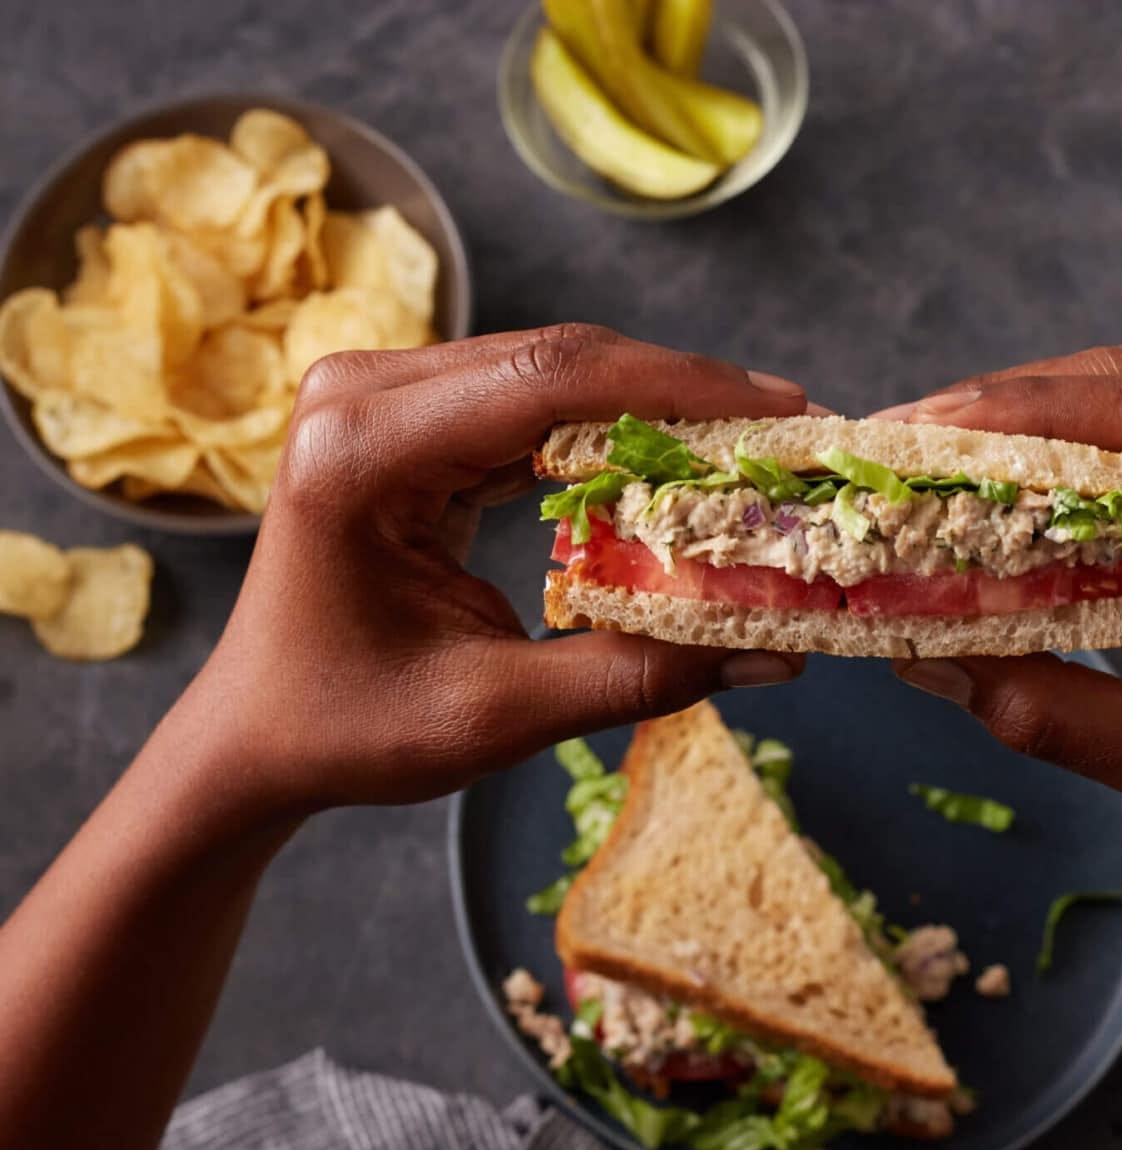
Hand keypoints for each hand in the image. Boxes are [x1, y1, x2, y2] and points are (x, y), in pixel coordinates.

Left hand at [190, 324, 810, 813]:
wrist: (255, 738)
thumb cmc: (348, 731)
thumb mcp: (495, 714)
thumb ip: (636, 674)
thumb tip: (775, 649)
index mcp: (360, 453)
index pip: (549, 382)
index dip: (679, 387)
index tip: (781, 410)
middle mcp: (360, 397)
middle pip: (556, 359)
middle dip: (682, 391)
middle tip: (788, 428)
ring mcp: (374, 397)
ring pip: (548, 370)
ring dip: (651, 403)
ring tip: (750, 440)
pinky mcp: (398, 418)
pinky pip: (524, 401)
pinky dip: (605, 428)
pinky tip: (675, 455)